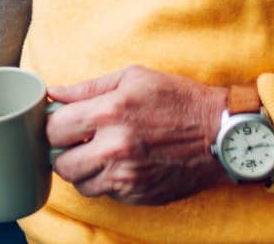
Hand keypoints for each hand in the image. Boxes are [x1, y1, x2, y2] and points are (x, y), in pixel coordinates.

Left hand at [44, 65, 227, 205]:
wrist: (219, 133)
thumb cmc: (177, 99)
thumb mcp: (133, 78)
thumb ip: (88, 88)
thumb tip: (55, 93)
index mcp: (109, 113)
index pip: (54, 130)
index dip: (54, 127)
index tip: (62, 125)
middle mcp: (114, 148)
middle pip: (61, 164)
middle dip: (64, 152)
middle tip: (77, 142)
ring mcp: (127, 176)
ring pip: (81, 184)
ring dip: (84, 170)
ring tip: (99, 153)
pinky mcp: (139, 194)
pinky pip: (107, 193)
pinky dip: (108, 181)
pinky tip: (122, 164)